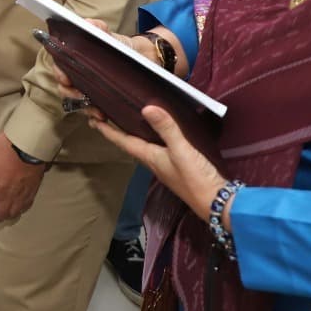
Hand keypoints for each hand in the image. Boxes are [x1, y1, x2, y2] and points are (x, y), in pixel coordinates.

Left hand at [0, 132, 47, 221]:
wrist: (26, 145)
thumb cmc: (2, 148)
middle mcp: (5, 196)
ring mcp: (20, 196)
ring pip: (12, 215)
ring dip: (5, 214)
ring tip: (1, 210)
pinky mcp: (31, 192)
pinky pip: (24, 208)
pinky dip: (18, 210)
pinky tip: (15, 205)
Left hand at [92, 106, 227, 223]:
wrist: (217, 202)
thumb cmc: (196, 177)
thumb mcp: (182, 150)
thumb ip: (166, 129)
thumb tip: (146, 107)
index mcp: (150, 157)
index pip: (123, 142)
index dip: (108, 131)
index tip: (92, 120)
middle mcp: (154, 162)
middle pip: (130, 144)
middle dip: (117, 131)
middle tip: (104, 117)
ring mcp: (165, 166)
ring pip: (144, 147)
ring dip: (133, 135)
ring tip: (127, 122)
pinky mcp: (178, 168)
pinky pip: (158, 149)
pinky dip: (152, 139)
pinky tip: (159, 135)